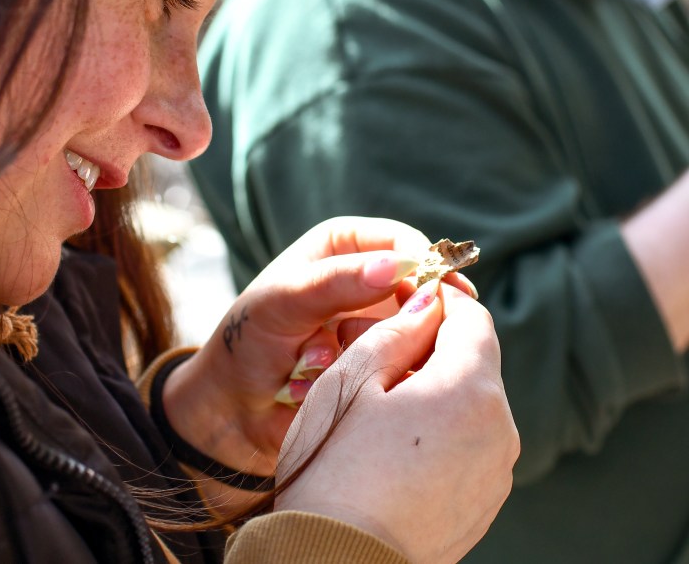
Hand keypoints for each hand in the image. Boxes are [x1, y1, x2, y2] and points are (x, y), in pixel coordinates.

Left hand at [162, 217, 474, 482]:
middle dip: (393, 324)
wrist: (234, 408)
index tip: (436, 299)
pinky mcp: (380, 368)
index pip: (406, 244)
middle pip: (423, 294)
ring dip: (366, 356)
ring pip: (413, 337)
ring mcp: (377, 329)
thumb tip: (398, 267)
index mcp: (345, 246)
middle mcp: (368, 284)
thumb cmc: (249, 342)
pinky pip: (401, 373)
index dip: (427, 269)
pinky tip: (321, 388)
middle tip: (352, 342)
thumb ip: (336, 283)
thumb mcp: (283, 303)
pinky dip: (367, 382)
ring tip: (312, 365)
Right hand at [275, 283, 518, 562]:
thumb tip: (426, 304)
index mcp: (470, 390)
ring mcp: (495, 473)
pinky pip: (466, 449)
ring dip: (431, 393)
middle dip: (428, 348)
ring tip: (373, 407)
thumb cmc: (334, 468)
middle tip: (371, 351)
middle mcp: (499, 430)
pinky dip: (436, 436)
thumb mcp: (350, 381)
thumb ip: (394, 332)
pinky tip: (388, 450)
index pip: (473, 318)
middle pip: (473, 363)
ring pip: (469, 407)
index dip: (438, 299)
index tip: (403, 295)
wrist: (336, 561)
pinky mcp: (482, 505)